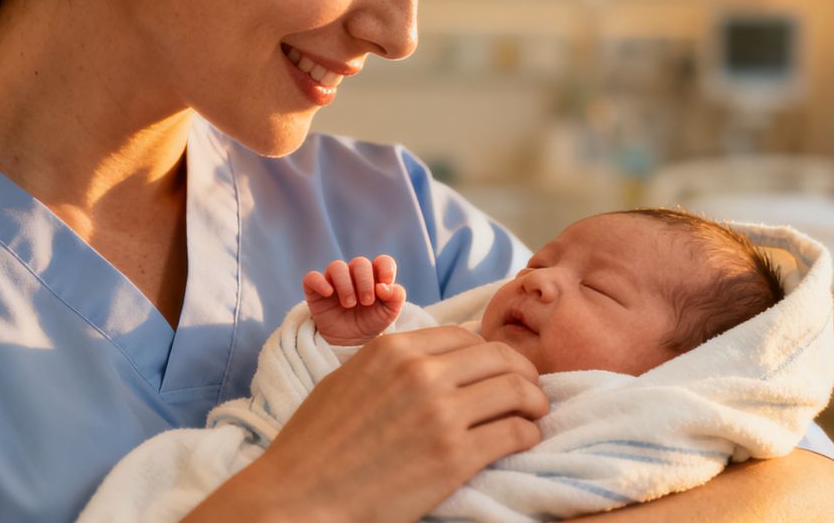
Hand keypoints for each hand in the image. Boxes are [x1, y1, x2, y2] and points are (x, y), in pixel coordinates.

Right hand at [187, 326, 548, 522]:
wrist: (299, 497)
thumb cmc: (315, 445)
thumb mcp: (347, 380)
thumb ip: (391, 364)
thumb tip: (432, 358)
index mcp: (393, 349)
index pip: (465, 336)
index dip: (490, 352)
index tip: (499, 369)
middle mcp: (420, 373)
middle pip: (499, 357)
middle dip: (524, 372)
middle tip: (531, 390)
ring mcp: (440, 414)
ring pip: (515, 390)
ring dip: (534, 401)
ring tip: (534, 414)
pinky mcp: (454, 457)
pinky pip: (513, 433)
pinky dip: (528, 434)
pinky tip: (524, 440)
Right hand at [303, 255, 406, 345]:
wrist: (350, 342)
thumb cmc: (371, 322)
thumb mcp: (389, 314)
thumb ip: (395, 297)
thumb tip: (384, 286)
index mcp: (375, 277)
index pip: (382, 261)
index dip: (385, 268)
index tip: (386, 283)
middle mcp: (354, 274)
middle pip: (360, 263)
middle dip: (365, 282)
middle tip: (366, 301)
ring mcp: (334, 280)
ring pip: (336, 266)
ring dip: (345, 285)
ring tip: (349, 304)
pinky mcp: (315, 289)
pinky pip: (312, 277)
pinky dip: (320, 282)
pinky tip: (328, 294)